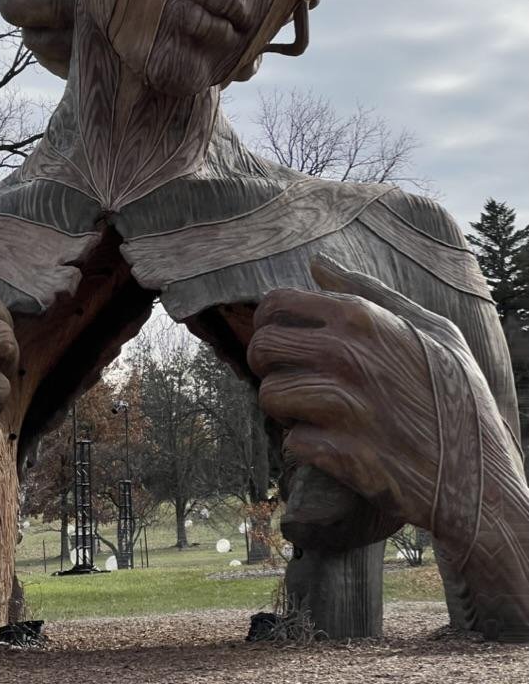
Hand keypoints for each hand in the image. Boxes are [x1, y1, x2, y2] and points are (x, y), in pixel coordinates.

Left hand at [247, 254, 521, 560]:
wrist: (483, 478)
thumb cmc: (456, 396)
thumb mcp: (430, 328)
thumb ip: (368, 290)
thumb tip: (317, 263)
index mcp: (362, 317)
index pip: (275, 304)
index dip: (268, 324)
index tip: (283, 344)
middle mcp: (348, 354)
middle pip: (261, 347)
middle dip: (267, 366)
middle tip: (291, 381)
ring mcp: (345, 406)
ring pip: (269, 396)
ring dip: (284, 410)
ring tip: (312, 415)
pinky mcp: (344, 453)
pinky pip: (291, 443)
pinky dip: (304, 449)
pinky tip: (330, 447)